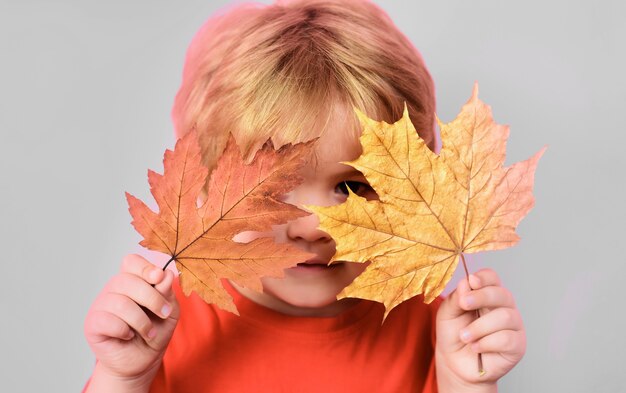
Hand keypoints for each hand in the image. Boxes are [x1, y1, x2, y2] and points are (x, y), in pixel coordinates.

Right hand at [84, 254, 178, 389]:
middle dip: (152, 298)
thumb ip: (166, 293)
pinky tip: (128, 336)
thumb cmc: (155, 331)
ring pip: (121, 303)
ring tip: (150, 332)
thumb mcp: (169, 311)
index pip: (131, 262)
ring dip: (142, 321)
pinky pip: (109, 321)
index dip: (144, 267)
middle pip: (127, 280)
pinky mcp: (93, 323)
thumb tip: (166, 274)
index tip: (159, 277)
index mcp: (133, 280)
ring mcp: (101, 305)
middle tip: (164, 313)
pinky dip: (125, 330)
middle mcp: (114, 289)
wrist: (142, 361)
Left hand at [435, 268, 525, 391]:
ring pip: (505, 316)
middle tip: (463, 305)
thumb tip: (467, 282)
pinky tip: (476, 347)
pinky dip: (486, 342)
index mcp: (487, 295)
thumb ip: (456, 298)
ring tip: (465, 336)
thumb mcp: (447, 313)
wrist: (455, 363)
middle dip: (480, 297)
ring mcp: (513, 326)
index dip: (483, 278)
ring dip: (479, 327)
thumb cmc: (453, 335)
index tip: (471, 282)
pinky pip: (507, 338)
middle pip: (501, 293)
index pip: (492, 278)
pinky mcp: (517, 345)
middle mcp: (504, 307)